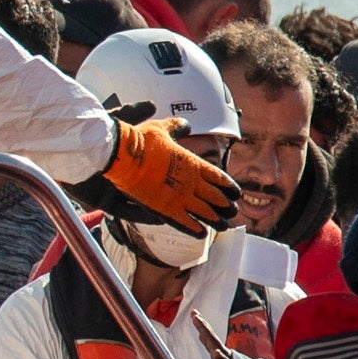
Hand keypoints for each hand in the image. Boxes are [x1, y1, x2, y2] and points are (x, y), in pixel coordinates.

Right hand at [101, 117, 242, 232]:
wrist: (122, 154)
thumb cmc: (140, 140)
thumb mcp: (161, 128)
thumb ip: (176, 128)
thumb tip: (186, 125)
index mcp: (193, 163)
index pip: (219, 177)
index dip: (229, 187)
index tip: (235, 193)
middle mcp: (191, 182)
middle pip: (216, 197)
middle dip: (226, 206)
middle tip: (232, 211)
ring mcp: (180, 197)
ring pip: (205, 212)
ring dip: (216, 219)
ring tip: (222, 225)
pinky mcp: (165, 208)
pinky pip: (185, 222)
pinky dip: (195, 229)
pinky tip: (201, 233)